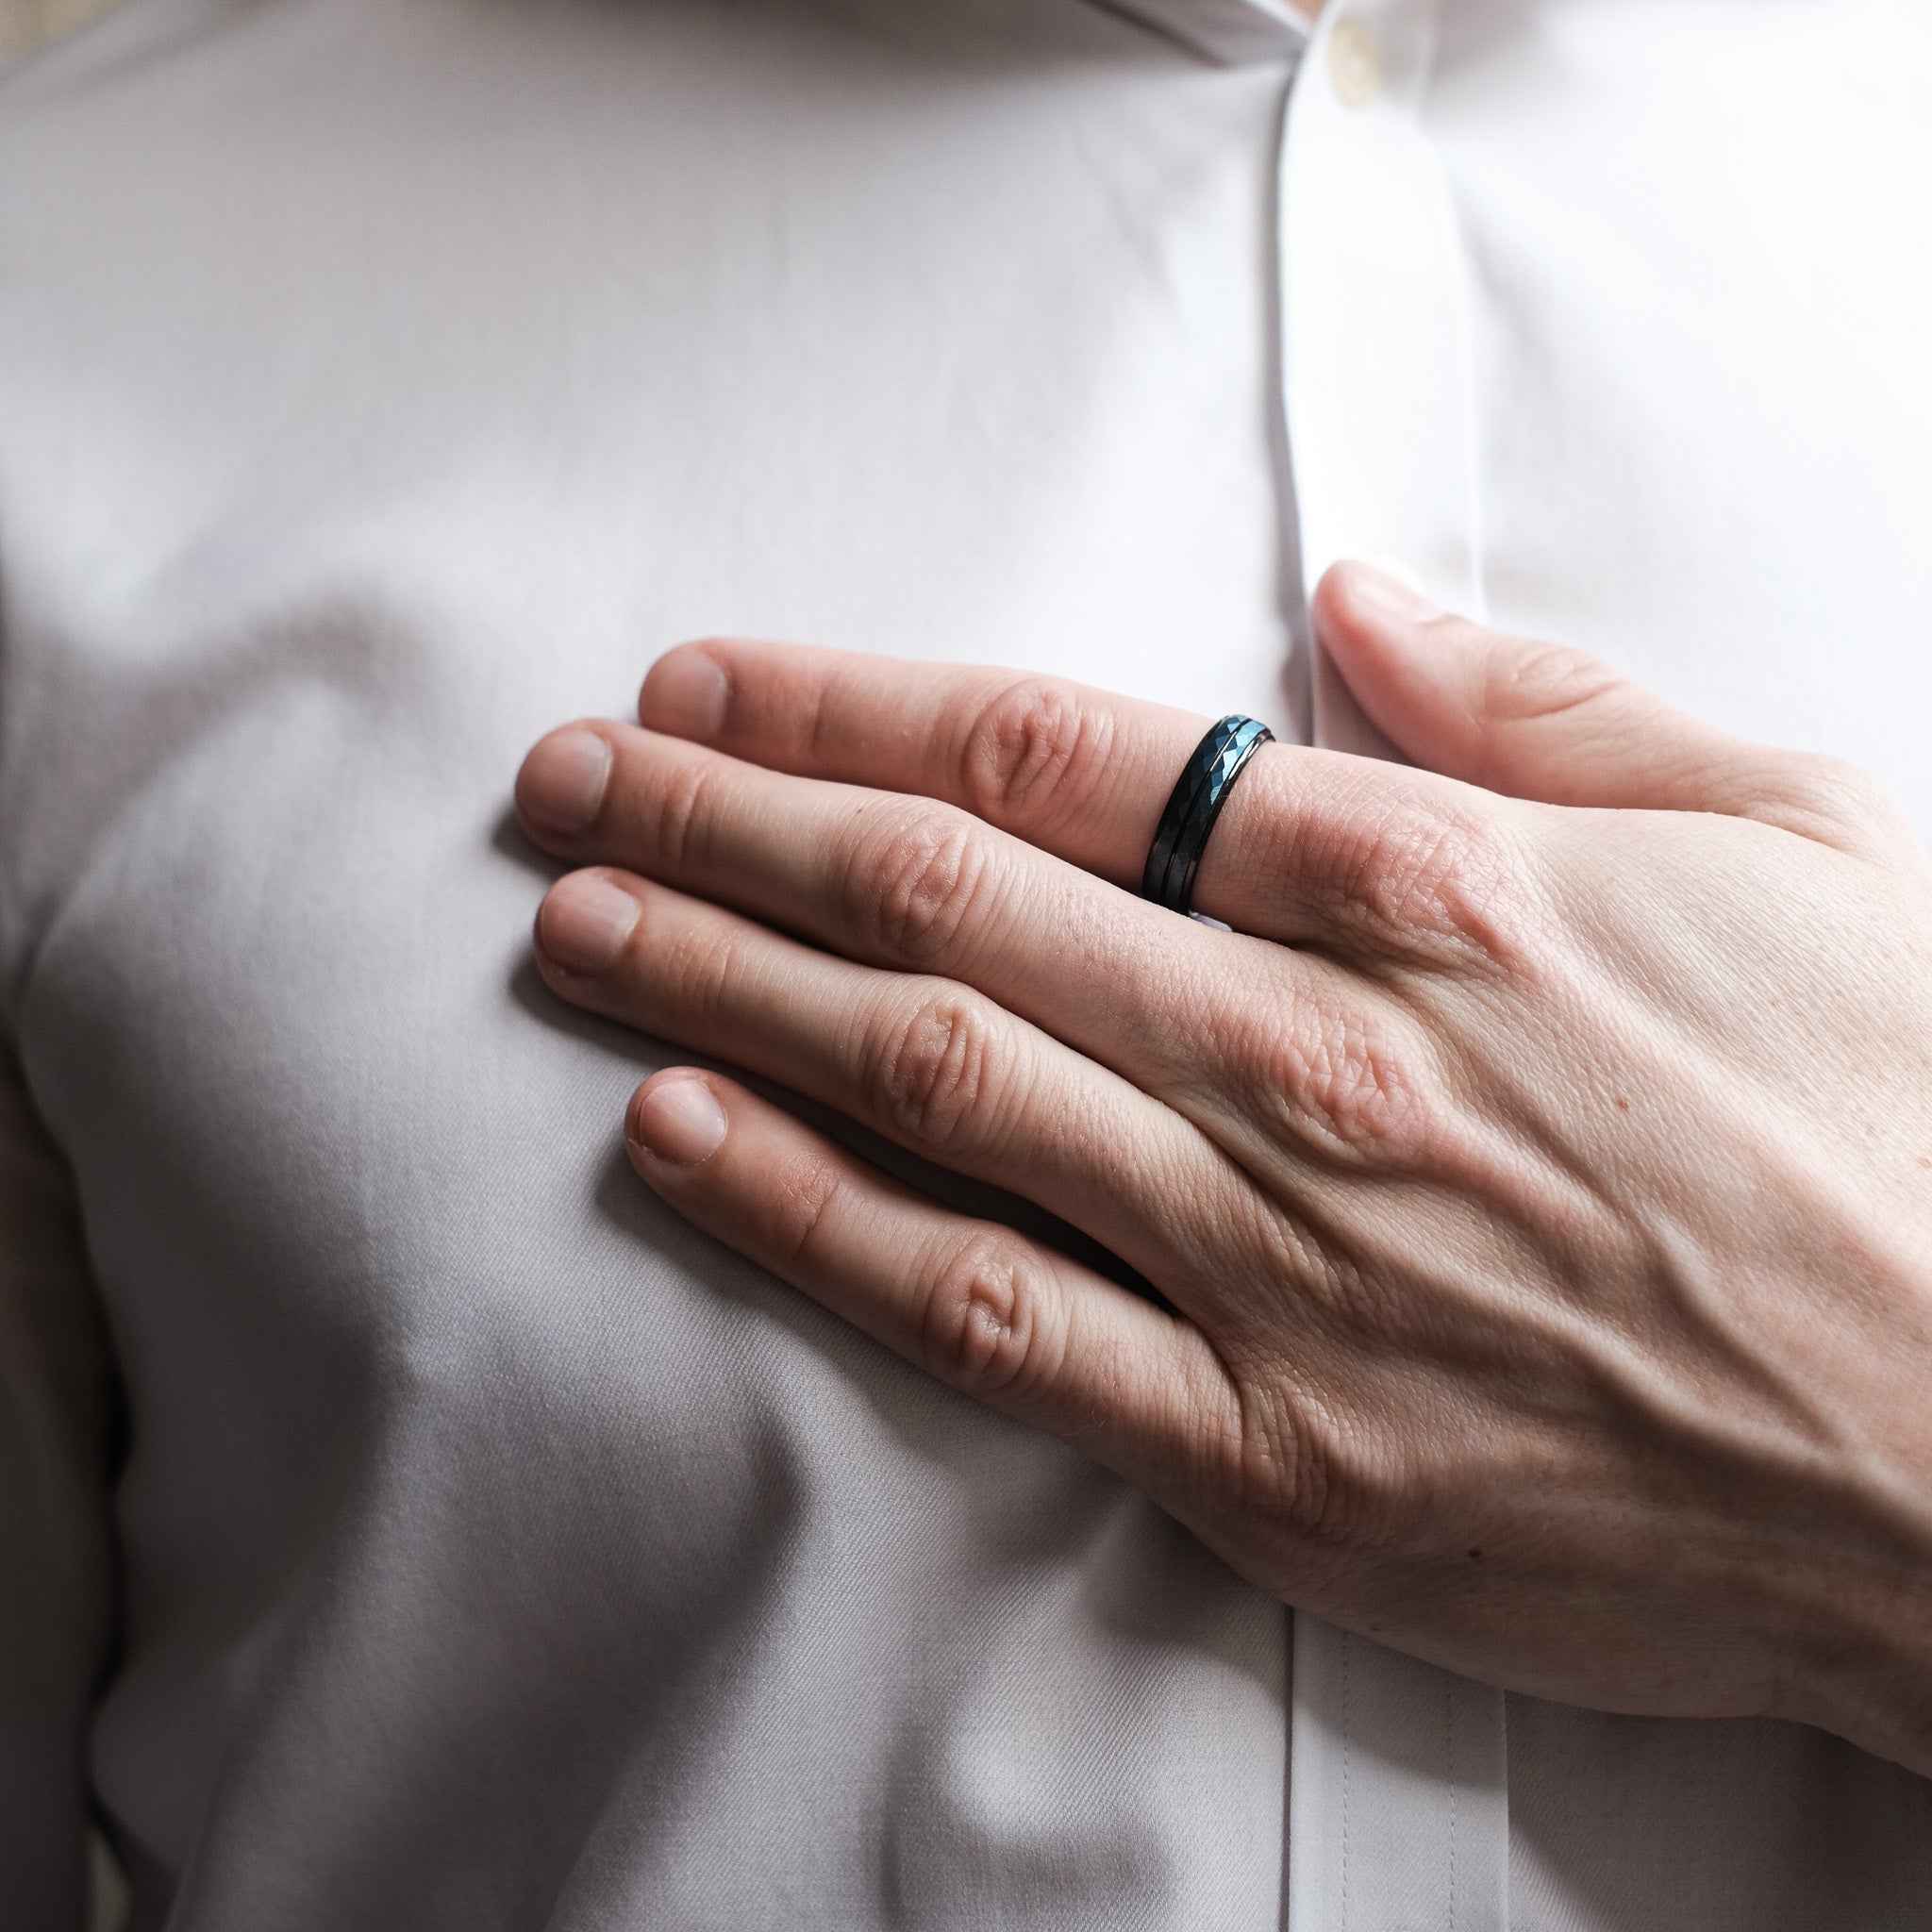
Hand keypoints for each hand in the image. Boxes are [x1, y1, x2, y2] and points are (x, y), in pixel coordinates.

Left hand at [514, 563, 1931, 1771]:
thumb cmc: (1907, 1120)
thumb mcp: (1782, 836)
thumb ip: (1542, 711)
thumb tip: (1356, 607)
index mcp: (1423, 888)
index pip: (1056, 749)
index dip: (851, 702)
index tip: (717, 682)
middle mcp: (1305, 1052)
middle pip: (938, 895)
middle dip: (725, 819)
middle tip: (572, 778)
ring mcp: (1269, 1252)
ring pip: (921, 1079)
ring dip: (717, 983)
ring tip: (571, 920)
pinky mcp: (1261, 1439)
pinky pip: (983, 1309)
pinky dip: (812, 1219)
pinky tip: (679, 1137)